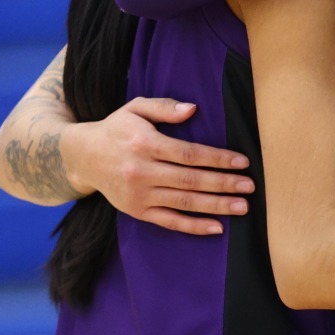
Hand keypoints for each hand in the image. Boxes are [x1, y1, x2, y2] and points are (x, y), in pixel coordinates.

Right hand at [62, 96, 256, 235]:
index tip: (243, 162)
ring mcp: (139, 195)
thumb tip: (193, 109)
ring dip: (216, 206)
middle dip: (223, 184)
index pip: (189, 154)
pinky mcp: (137, 211)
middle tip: (250, 186)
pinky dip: (194, 227)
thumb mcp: (135, 108)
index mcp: (145, 144)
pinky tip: (217, 227)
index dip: (218, 158)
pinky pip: (169, 221)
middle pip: (191, 180)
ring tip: (242, 207)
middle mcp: (142, 172)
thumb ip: (164, 107)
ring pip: (184, 203)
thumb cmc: (117, 129)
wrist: (83, 157)